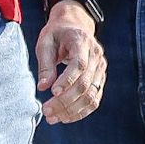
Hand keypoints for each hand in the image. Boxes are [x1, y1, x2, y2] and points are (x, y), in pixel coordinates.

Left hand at [32, 0, 105, 124]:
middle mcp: (96, 56)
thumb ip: (45, 64)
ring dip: (72, 110)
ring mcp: (101, 68)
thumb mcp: (45, 41)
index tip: (52, 92)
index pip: (80, 64)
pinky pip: (94, 99)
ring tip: (53, 118)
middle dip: (65, 101)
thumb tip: (43, 87)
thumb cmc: (57, 33)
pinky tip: (65, 117)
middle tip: (46, 111)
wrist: (75, 25)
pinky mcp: (100, 78)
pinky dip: (81, 111)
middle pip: (85, 84)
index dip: (67, 80)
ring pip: (91, 95)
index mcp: (82, 42)